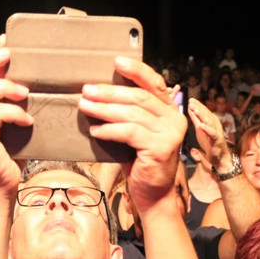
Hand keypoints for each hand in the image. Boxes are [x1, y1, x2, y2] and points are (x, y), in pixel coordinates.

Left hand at [81, 57, 185, 213]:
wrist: (153, 196)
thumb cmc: (141, 164)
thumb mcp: (137, 134)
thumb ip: (129, 115)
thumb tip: (98, 97)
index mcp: (170, 111)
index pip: (154, 83)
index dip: (136, 71)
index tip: (116, 61)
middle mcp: (174, 119)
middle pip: (139, 97)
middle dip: (109, 92)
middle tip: (87, 90)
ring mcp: (170, 134)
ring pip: (132, 114)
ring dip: (104, 109)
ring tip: (85, 107)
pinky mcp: (160, 148)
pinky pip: (129, 133)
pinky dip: (109, 130)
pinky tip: (95, 131)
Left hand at [188, 97, 227, 167]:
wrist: (218, 156)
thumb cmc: (209, 142)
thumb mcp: (200, 128)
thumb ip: (195, 118)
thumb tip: (189, 107)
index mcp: (210, 121)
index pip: (204, 111)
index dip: (198, 105)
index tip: (190, 99)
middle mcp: (214, 124)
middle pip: (207, 114)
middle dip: (199, 107)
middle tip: (191, 101)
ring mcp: (217, 131)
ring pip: (210, 122)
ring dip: (202, 115)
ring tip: (195, 110)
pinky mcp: (218, 140)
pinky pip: (212, 134)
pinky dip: (207, 129)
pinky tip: (201, 125)